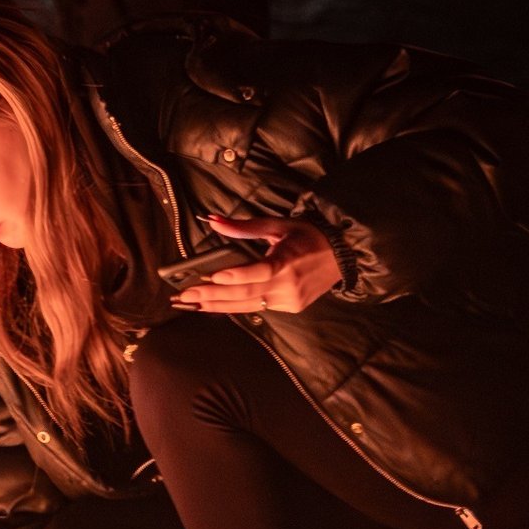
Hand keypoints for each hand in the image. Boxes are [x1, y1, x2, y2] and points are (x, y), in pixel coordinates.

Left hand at [171, 214, 343, 312]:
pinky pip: (258, 308)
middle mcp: (289, 285)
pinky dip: (234, 307)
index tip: (212, 275)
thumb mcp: (278, 225)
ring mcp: (290, 300)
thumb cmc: (309, 236)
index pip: (258, 272)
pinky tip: (214, 306)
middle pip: (245, 293)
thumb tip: (213, 221)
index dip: (235, 276)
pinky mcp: (291, 308)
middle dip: (212, 294)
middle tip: (184, 296)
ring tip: (192, 304)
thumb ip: (244, 227)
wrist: (344, 255)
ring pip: (248, 305)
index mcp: (288, 261)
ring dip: (217, 305)